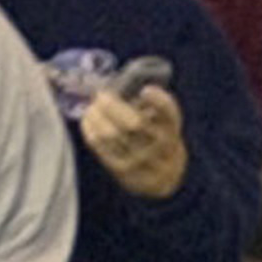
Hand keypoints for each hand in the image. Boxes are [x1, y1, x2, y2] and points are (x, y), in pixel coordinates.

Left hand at [79, 81, 187, 200]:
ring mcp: (142, 160)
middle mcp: (161, 146)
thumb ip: (150, 103)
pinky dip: (90, 129)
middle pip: (135, 124)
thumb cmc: (159, 136)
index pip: (169, 114)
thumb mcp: (163, 120)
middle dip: (112, 105)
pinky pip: (101, 147)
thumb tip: (114, 87)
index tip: (145, 90)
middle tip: (101, 95)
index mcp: (172, 128)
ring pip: (112, 134)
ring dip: (96, 116)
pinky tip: (88, 120)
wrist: (165, 175)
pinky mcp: (124, 170)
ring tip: (92, 107)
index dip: (159, 101)